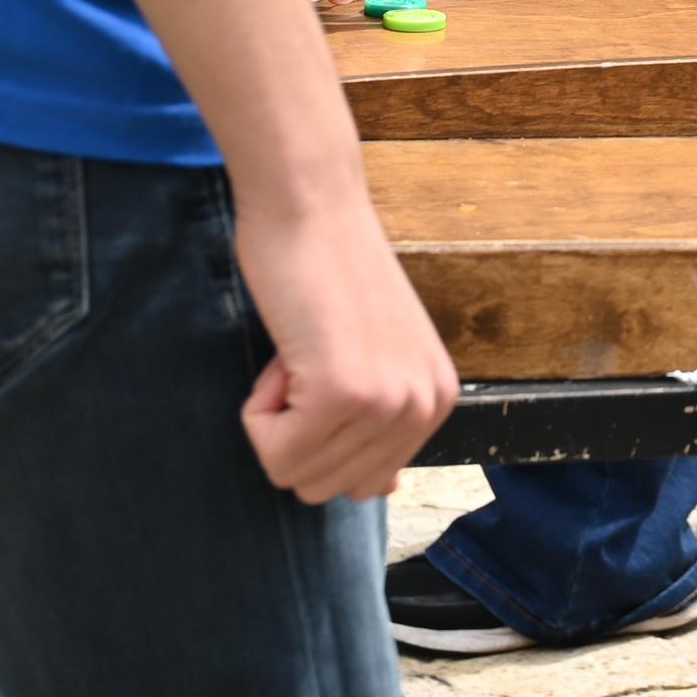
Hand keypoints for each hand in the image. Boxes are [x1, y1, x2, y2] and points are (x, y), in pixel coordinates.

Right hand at [228, 185, 457, 503]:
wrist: (310, 205)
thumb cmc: (327, 271)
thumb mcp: (376, 356)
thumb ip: (380, 422)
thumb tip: (378, 491)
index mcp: (437, 401)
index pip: (363, 484)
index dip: (322, 431)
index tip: (328, 365)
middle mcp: (424, 407)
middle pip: (327, 489)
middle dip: (297, 431)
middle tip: (311, 357)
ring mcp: (387, 403)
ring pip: (294, 475)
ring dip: (277, 418)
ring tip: (302, 351)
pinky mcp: (342, 395)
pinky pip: (273, 451)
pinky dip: (259, 409)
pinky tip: (286, 353)